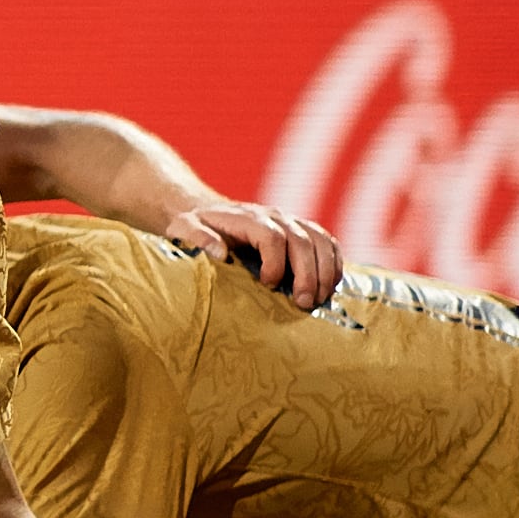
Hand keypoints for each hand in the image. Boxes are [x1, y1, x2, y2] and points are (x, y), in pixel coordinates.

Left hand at [169, 199, 345, 307]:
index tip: (268, 284)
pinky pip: (328, 242)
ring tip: (319, 299)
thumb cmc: (194, 228)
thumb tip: (220, 253)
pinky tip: (330, 286)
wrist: (208, 214)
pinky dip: (335, 263)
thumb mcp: (183, 230)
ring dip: (326, 271)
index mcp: (247, 217)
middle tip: (304, 303)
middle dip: (307, 274)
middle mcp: (274, 216)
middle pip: (301, 240)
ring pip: (321, 240)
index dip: (275, 262)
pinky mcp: (303, 231)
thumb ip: (197, 238)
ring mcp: (292, 222)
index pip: (272, 235)